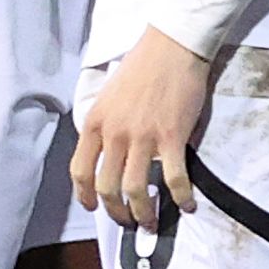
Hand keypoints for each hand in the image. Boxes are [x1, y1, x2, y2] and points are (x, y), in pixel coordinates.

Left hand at [73, 27, 211, 232]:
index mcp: (95, 123)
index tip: (94, 207)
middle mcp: (114, 134)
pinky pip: (174, 177)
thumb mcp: (110, 95)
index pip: (80, 171)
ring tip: (152, 222)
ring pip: (136, 189)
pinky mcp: (172, 137)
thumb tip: (115, 152)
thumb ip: (107, 125)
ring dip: (144, 213)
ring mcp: (143, 137)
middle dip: (116, 212)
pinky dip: (181, 196)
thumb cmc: (143, 65)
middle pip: (107, 187)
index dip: (85, 196)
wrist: (173, 46)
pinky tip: (188, 204)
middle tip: (128, 222)